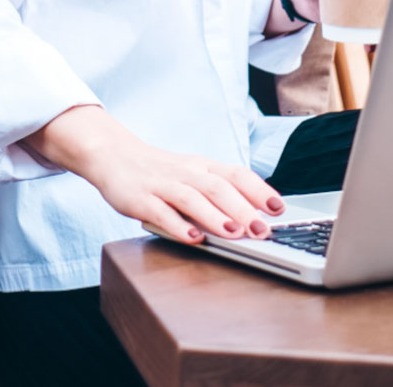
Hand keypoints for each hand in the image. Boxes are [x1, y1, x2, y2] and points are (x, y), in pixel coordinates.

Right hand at [22, 106, 284, 243]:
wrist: (114, 155)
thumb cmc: (160, 172)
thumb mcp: (192, 175)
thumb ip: (217, 192)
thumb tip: (254, 213)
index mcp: (202, 166)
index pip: (236, 174)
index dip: (259, 190)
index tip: (279, 208)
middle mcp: (186, 172)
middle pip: (218, 187)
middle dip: (243, 208)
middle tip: (262, 229)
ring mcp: (162, 184)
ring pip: (192, 197)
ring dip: (215, 216)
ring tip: (234, 232)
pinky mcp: (139, 198)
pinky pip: (160, 212)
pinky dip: (177, 225)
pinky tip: (192, 238)